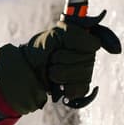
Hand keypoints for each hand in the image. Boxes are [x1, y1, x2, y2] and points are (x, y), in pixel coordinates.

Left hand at [0, 12, 121, 113]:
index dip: (74, 45)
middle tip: (52, 59)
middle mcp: (87, 56)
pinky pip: (80, 89)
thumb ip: (77, 35)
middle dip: (63, 59)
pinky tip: (58, 84)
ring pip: (82, 75)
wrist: (27, 72)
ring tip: (52, 71)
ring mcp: (85, 73)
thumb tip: (96, 46)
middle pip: (87, 61)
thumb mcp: (56, 35)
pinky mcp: (80, 89)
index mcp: (84, 40)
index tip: (61, 43)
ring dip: (61, 73)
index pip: (94, 44)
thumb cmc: (40, 51)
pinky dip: (65, 88)